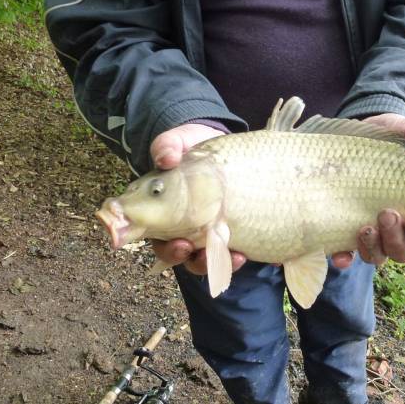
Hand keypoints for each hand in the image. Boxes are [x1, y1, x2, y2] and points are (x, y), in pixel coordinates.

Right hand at [149, 124, 247, 274]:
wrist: (219, 145)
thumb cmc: (191, 147)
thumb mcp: (177, 141)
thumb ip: (167, 146)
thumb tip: (166, 158)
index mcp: (164, 212)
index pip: (157, 238)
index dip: (166, 248)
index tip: (179, 244)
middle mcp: (183, 227)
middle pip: (180, 254)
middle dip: (189, 258)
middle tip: (195, 250)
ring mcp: (207, 230)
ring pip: (206, 257)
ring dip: (216, 262)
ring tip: (232, 256)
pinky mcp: (230, 229)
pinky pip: (232, 250)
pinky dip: (238, 256)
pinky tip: (247, 254)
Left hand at [331, 113, 404, 268]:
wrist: (365, 131)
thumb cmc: (399, 137)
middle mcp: (400, 228)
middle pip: (403, 252)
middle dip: (396, 239)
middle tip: (386, 214)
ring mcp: (374, 229)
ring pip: (378, 255)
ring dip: (374, 249)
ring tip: (365, 228)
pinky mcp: (348, 226)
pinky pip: (348, 252)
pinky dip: (345, 258)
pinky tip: (340, 256)